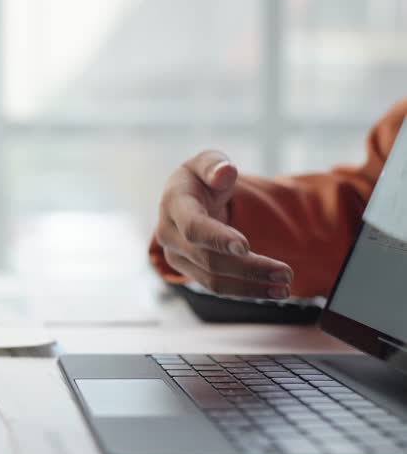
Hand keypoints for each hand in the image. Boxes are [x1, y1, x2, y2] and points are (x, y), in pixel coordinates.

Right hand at [155, 151, 292, 298]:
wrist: (187, 200)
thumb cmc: (202, 178)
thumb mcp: (207, 162)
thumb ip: (214, 164)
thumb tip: (224, 172)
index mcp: (174, 204)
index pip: (193, 226)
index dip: (217, 238)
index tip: (246, 246)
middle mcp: (168, 235)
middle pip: (208, 259)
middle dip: (249, 268)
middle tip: (286, 273)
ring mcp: (176, 256)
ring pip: (212, 280)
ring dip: (250, 287)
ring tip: (284, 289)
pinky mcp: (189, 271)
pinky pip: (216, 287)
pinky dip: (245, 291)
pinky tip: (271, 291)